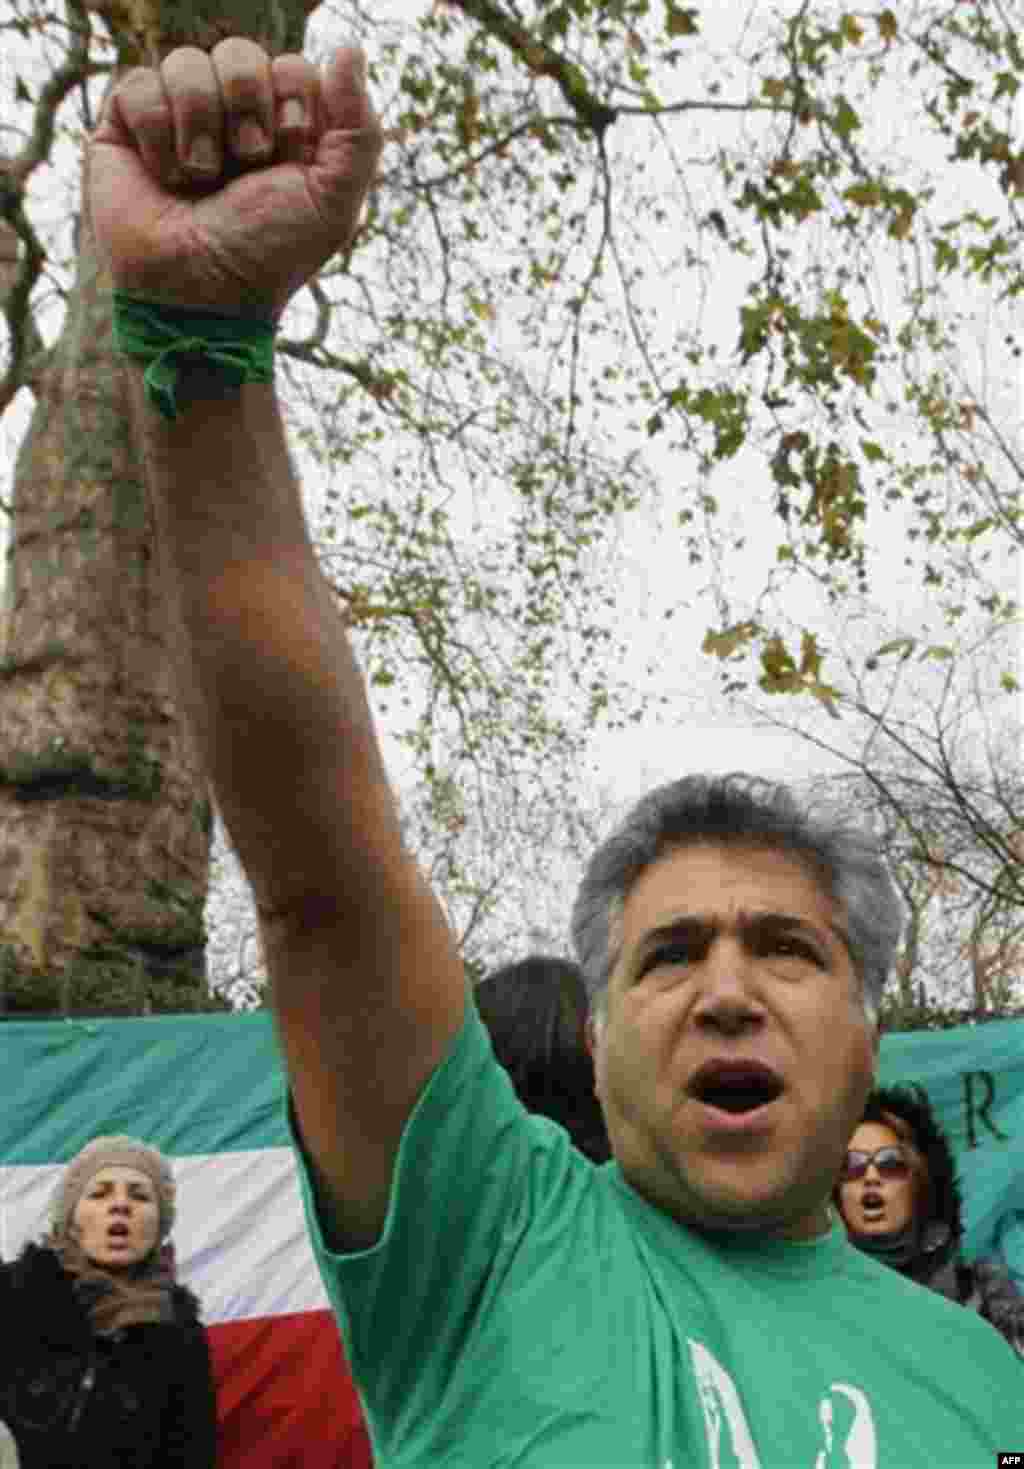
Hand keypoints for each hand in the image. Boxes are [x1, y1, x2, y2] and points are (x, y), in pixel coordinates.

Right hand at [88, 39, 382, 319]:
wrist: (199, 293)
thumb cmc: (267, 254)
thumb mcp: (333, 201)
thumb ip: (359, 128)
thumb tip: (349, 47)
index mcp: (283, 129)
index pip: (292, 67)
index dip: (292, 104)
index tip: (288, 155)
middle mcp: (232, 118)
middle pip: (240, 53)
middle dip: (247, 109)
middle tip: (245, 165)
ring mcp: (179, 119)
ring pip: (186, 62)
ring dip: (200, 126)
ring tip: (201, 179)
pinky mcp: (127, 127)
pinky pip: (139, 85)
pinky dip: (157, 135)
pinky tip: (164, 177)